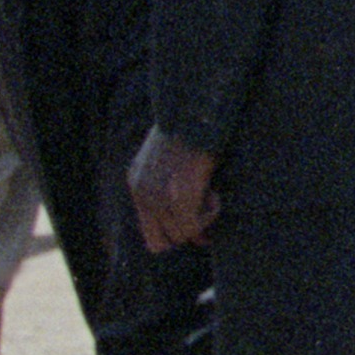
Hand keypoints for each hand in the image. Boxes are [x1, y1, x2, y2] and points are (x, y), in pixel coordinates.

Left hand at [130, 132, 220, 255]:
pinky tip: (217, 194)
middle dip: (186, 232)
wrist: (191, 111)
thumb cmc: (188, 127)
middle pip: (161, 242)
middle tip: (207, 213)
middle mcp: (142, 195)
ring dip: (202, 221)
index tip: (195, 223)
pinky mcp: (178, 197)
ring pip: (182, 235)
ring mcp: (158, 198)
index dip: (173, 233)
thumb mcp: (166, 154)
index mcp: (137, 184)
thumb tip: (192, 202)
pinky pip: (195, 224)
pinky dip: (211, 213)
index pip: (149, 233)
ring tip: (213, 195)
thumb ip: (167, 179)